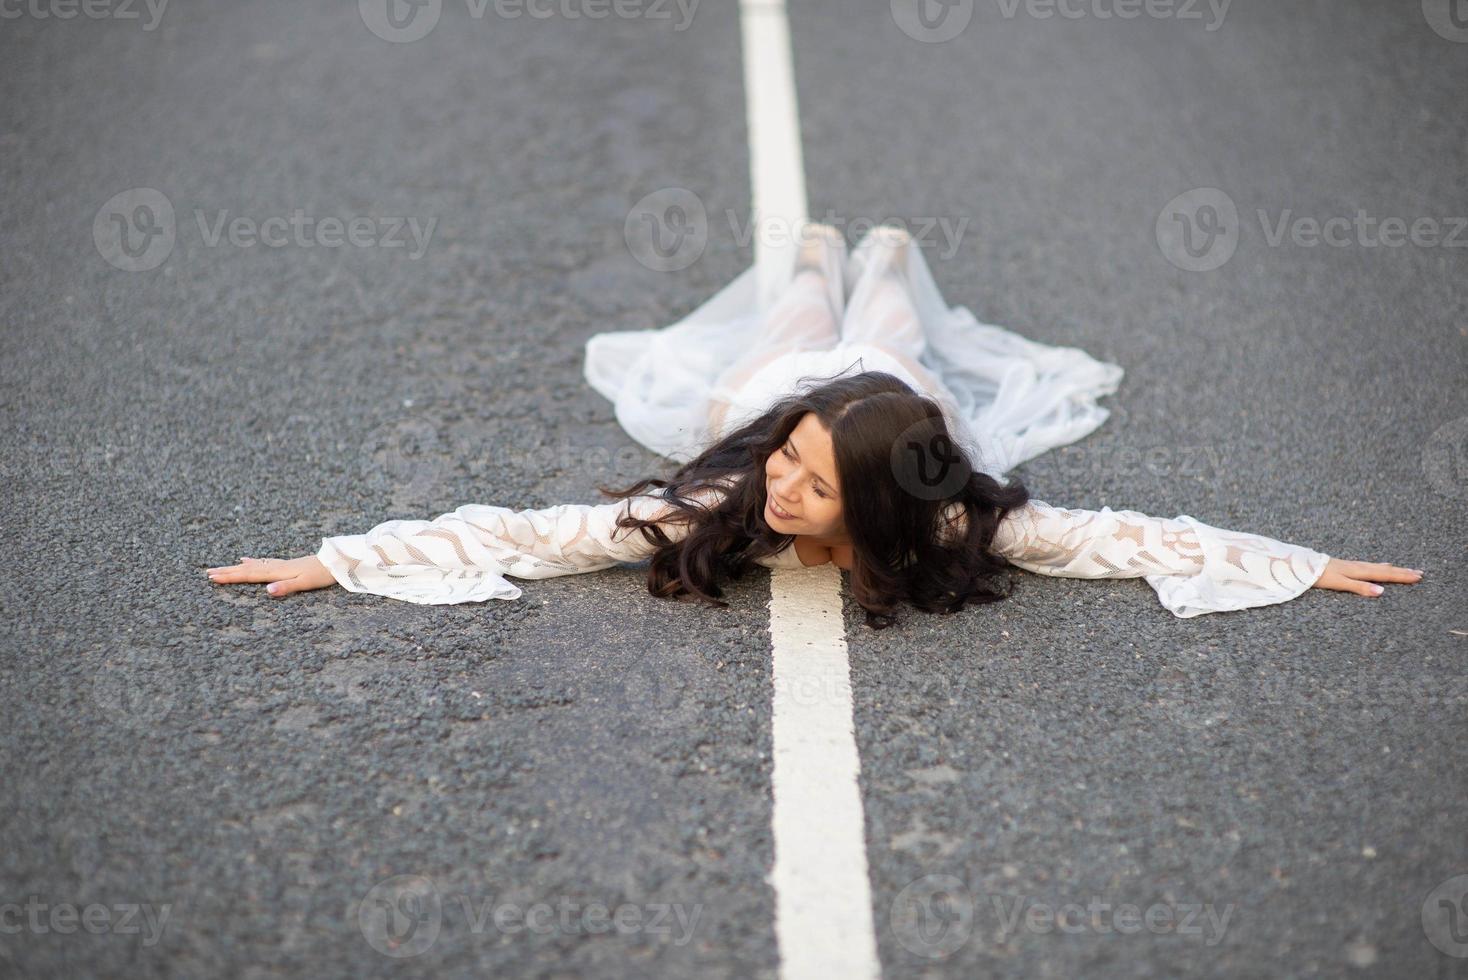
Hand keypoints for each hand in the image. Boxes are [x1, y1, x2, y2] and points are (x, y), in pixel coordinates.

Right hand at [206, 555, 336, 597]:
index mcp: (276, 573)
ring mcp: (279, 565)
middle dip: (226, 572)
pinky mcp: (285, 564)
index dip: (230, 577)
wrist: (336, 562)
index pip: (248, 575)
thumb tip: (267, 592)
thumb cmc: (322, 575)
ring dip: (234, 567)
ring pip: (251, 566)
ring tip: (219, 568)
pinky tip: (245, 560)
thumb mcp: (305, 584)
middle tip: (206, 573)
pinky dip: (250, 562)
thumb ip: (286, 588)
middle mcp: (275, 567)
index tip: (212, 578)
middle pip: (246, 569)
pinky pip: (261, 563)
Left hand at [1310, 557, 1422, 597]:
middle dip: (1401, 572)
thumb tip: (1382, 592)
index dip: (1402, 576)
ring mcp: (1350, 566)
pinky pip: (1367, 566)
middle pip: (1383, 569)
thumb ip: (1360, 587)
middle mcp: (1356, 566)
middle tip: (1419, 573)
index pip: (1385, 574)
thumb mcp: (1339, 583)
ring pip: (1376, 567)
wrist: (1298, 565)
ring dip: (1391, 569)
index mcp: (1358, 571)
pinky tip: (1377, 567)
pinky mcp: (1343, 567)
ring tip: (1403, 569)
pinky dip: (1377, 567)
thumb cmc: (1317, 575)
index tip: (1418, 577)